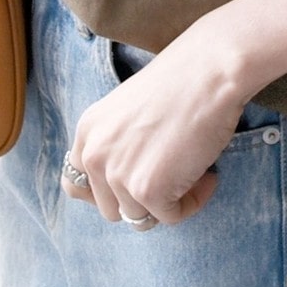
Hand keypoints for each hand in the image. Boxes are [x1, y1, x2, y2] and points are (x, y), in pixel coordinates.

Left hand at [61, 30, 247, 228]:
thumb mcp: (130, 110)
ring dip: (169, 201)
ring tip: (194, 171)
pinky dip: (193, 201)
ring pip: (141, 217)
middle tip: (172, 176)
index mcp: (88, 130)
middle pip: (110, 209)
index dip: (108, 192)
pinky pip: (171, 217)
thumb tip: (126, 187)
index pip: (76, 185)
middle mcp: (94, 154)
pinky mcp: (147, 189)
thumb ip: (117, 144)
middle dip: (141, 199)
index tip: (137, 185)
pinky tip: (208, 175)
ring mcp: (118, 173)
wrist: (210, 69)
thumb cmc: (182, 82)